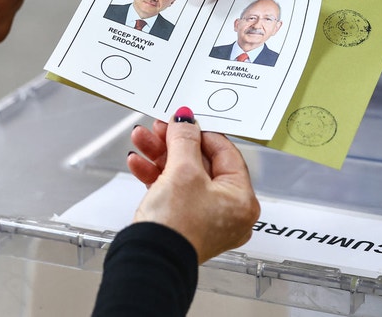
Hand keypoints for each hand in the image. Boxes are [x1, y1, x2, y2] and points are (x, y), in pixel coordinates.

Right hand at [131, 107, 260, 263]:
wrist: (150, 261)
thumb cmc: (177, 227)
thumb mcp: (183, 170)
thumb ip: (184, 139)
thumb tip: (186, 121)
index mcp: (242, 200)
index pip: (225, 153)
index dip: (202, 132)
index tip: (184, 121)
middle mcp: (228, 212)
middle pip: (201, 164)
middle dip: (174, 144)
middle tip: (160, 129)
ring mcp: (206, 219)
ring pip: (183, 177)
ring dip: (160, 157)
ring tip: (142, 141)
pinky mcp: (184, 225)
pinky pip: (174, 193)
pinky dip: (156, 177)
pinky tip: (139, 164)